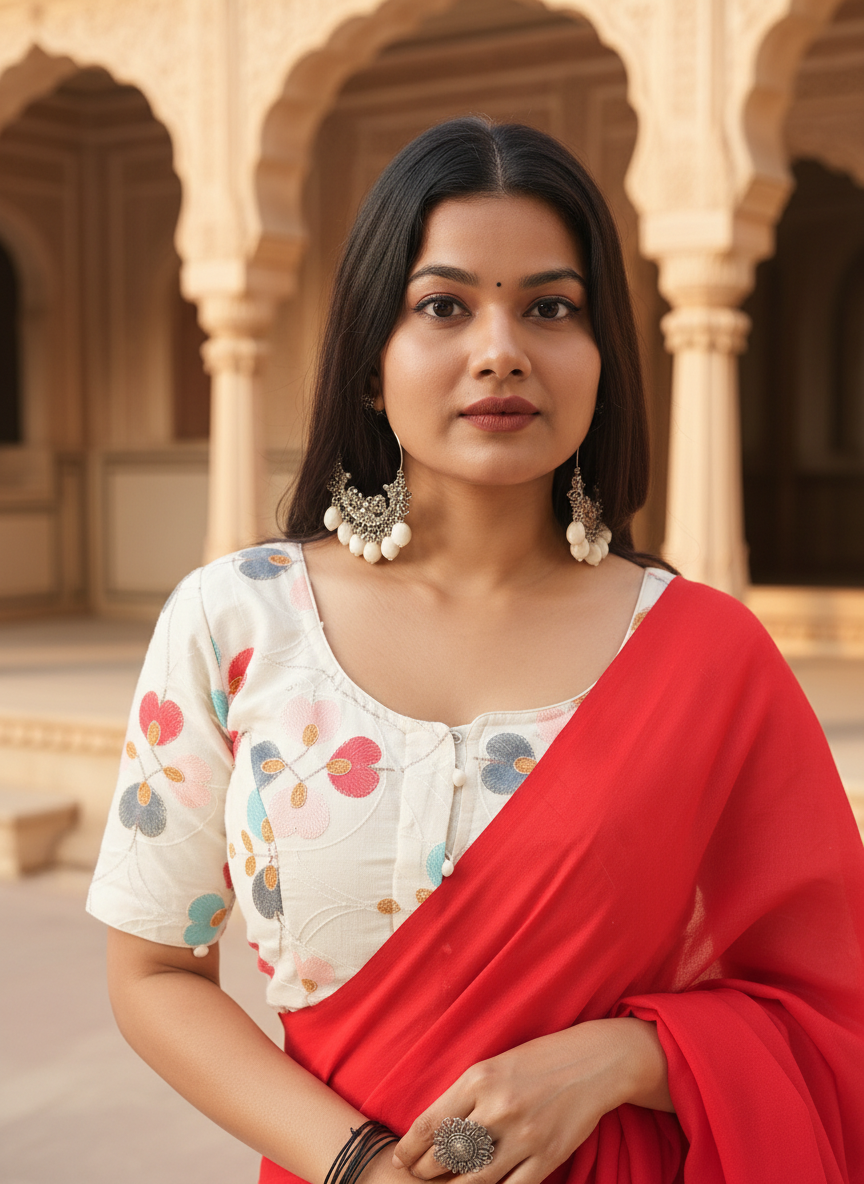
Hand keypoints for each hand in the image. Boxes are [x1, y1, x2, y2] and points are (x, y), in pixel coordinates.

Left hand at [389, 1019, 671, 1183]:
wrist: (593, 1061)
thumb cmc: (538, 1061)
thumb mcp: (495, 1065)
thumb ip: (466, 1095)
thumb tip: (435, 1132)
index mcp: (479, 1078)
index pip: (430, 1125)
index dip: (409, 1150)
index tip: (400, 1160)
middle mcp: (498, 1107)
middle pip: (447, 1156)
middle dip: (426, 1172)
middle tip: (419, 1176)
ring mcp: (524, 1135)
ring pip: (474, 1179)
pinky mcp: (547, 1156)